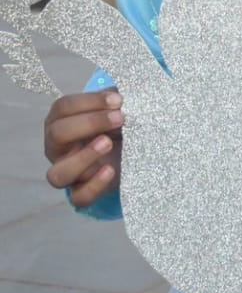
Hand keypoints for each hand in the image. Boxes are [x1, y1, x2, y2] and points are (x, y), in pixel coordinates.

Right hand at [44, 90, 124, 207]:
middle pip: (57, 134)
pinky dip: (94, 186)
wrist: (132, 151)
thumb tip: (123, 95)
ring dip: (83, 157)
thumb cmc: (119, 124)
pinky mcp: (83, 192)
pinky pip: (79, 197)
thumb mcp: (118, 108)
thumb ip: (117, 100)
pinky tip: (110, 170)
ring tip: (108, 142)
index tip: (118, 100)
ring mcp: (68, 173)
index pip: (62, 108)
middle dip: (89, 123)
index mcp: (62, 121)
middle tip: (120, 118)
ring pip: (57, 173)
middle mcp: (58, 148)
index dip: (89, 102)